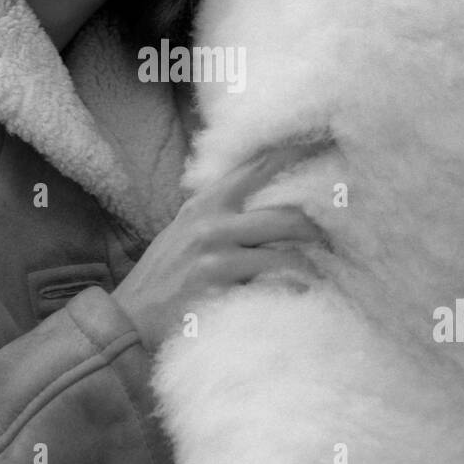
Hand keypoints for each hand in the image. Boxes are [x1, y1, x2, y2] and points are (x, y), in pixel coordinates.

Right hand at [113, 140, 331, 350]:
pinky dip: (293, 290)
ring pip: (285, 252)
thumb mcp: (186, 231)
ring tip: (321, 277)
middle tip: (336, 239)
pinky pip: (273, 284)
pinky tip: (301, 297)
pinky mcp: (219, 285)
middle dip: (318, 228)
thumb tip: (266, 196)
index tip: (328, 142)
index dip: (298, 152)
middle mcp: (212, 220)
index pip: (259, 166)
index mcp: (207, 201)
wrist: (128, 320)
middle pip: (285, 213)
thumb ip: (220, 211)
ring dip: (311, 267)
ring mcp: (215, 253)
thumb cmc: (164, 277)